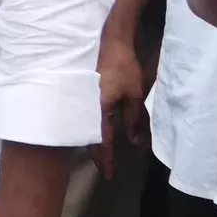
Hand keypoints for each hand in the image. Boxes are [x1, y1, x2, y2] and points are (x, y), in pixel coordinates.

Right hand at [91, 36, 148, 179]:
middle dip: (97, 154)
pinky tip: (92, 130)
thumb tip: (133, 142)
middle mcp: (87, 106)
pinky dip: (89, 127)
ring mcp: (82, 98)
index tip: (109, 175)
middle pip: (89, 136)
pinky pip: (84, 115)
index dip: (107, 158)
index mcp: (99, 108)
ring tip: (99, 154)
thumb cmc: (123, 68)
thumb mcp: (134, 95)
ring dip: (92, 141)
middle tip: (104, 169)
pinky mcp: (83, 91)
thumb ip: (133, 119)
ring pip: (84, 126)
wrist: (110, 42)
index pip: (102, 140)